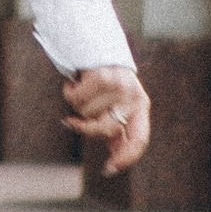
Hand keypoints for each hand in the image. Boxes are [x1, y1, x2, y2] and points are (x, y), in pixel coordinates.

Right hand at [62, 61, 150, 175]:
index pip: (139, 139)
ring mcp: (118, 86)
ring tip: (82, 89)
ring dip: (77, 103)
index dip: (125, 158)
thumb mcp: (117, 103)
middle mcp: (133, 96)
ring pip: (87, 113)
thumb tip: (114, 161)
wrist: (95, 41)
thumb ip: (117, 128)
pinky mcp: (101, 76)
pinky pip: (76, 98)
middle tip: (73, 122)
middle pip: (106, 130)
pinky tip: (75, 81)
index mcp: (141, 105)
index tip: (109, 170)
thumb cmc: (106, 79)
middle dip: (86, 128)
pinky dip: (70, 91)